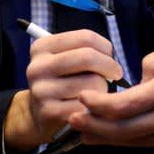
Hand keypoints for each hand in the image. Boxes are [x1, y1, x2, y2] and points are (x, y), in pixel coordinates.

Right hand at [3, 30, 122, 150]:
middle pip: (88, 57)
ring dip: (103, 88)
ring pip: (93, 82)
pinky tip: (88, 107)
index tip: (110, 56)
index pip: (85, 37)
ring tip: (95, 92)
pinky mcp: (50, 113)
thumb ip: (86, 51)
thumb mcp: (66, 60)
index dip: (105, 47)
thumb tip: (111, 58)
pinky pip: (88, 105)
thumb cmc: (63, 82)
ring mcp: (41, 91)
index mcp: (41, 47)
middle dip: (110, 65)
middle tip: (116, 73)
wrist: (40, 116)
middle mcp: (37, 67)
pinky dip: (95, 106)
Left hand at [70, 38, 153, 150]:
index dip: (100, 105)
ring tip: (85, 133)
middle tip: (73, 120)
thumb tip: (138, 78)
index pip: (127, 104)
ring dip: (107, 138)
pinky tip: (114, 136)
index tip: (83, 98)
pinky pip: (151, 143)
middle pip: (125, 129)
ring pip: (135, 141)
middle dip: (95, 126)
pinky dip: (129, 140)